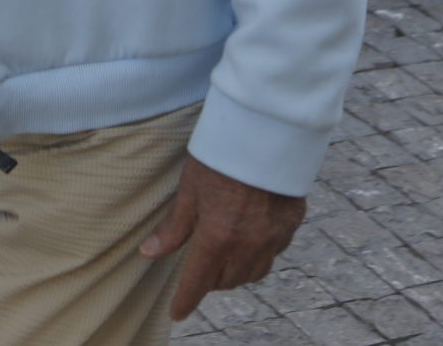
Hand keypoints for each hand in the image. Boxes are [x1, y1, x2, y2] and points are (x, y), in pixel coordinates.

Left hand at [139, 155, 305, 320]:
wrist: (266, 129)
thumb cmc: (221, 154)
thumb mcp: (190, 188)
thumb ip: (174, 226)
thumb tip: (149, 253)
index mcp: (218, 237)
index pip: (198, 282)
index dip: (185, 300)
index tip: (177, 312)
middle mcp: (248, 244)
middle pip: (227, 280)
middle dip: (210, 280)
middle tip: (200, 267)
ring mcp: (274, 236)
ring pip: (253, 273)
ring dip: (236, 272)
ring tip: (225, 258)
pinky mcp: (292, 223)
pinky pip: (274, 253)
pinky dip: (260, 254)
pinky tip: (252, 238)